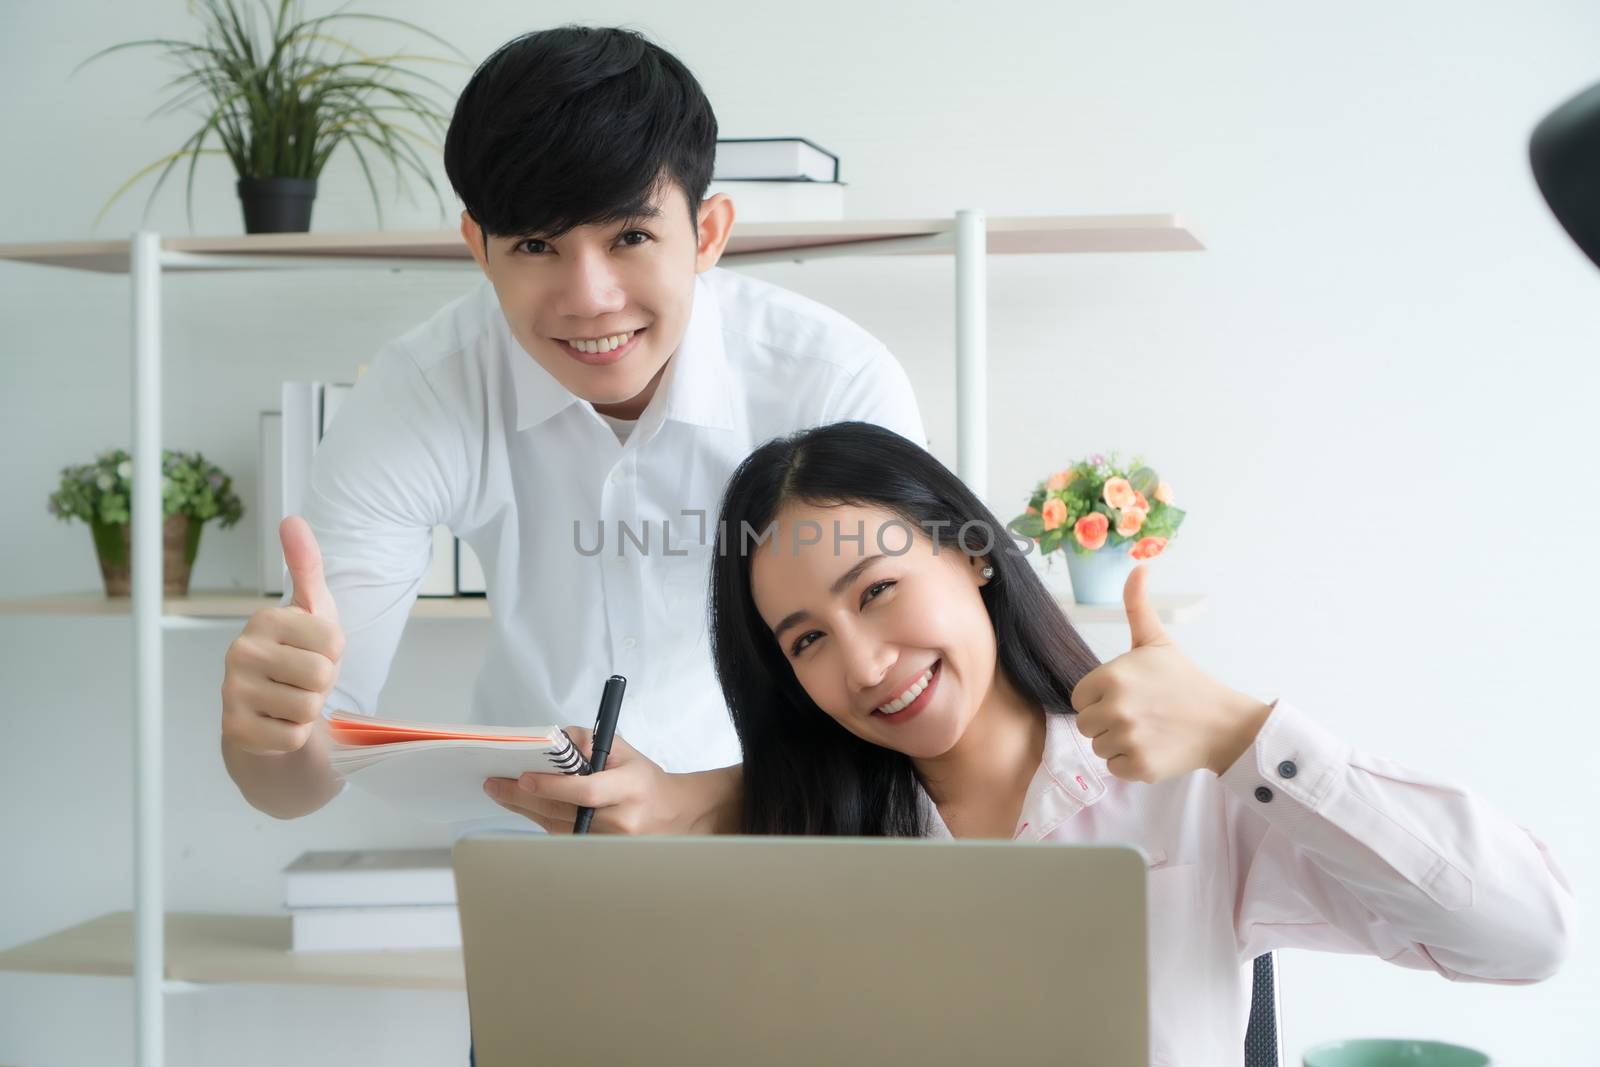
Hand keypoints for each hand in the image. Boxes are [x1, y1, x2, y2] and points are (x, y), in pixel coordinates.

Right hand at [220, 515, 346, 755]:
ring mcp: (232, 692)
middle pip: (321, 675)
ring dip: (308, 709)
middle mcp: (240, 651)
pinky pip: (291, 736)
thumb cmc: (299, 655)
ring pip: (308, 708)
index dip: (335, 653)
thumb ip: (306, 565)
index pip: (334, 641)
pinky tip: (277, 721)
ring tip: (290, 699)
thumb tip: (291, 518)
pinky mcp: (234, 730)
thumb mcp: (313, 609)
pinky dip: (293, 734)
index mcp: (265, 620)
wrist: (272, 711)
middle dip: (323, 683)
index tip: (314, 652)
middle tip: (302, 679)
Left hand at [482, 728, 737, 834]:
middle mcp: (621, 819)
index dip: (552, 786)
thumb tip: (550, 742)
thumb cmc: (643, 778)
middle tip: (495, 785)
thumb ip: (586, 741)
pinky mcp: (600, 852)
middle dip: (523, 798)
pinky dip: (541, 819)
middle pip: (563, 813)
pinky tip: (524, 805)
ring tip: (501, 791)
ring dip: (525, 809)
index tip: (523, 778)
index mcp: (630, 788)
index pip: (585, 792)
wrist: (673, 813)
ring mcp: (610, 842)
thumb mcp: (621, 749)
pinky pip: (562, 835)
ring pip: (557, 827)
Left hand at [1071, 564, 1272, 782]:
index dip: (1099, 696)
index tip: (1126, 694)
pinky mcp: (1139, 767)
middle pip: (1086, 723)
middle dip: (1107, 720)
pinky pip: (1114, 767)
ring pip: (1098, 746)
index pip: (1079, 697)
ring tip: (1147, 729)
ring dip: (1117, 741)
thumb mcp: (1156, 640)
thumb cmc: (1183, 680)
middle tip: (1139, 713)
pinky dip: (1130, 762)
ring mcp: (1127, 739)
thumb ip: (1136, 604)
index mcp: (1112, 676)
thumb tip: (1138, 564)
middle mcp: (1115, 708)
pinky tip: (1153, 746)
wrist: (1221, 722)